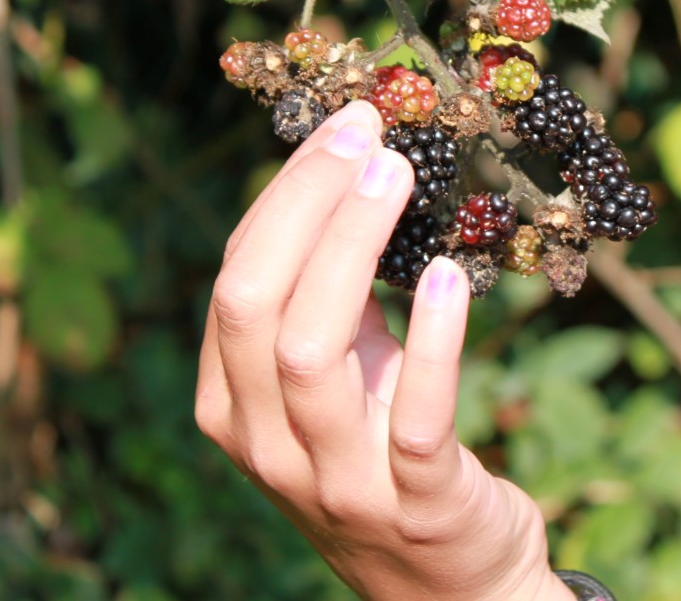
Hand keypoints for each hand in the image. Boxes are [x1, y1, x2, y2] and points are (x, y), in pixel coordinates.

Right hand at [195, 100, 572, 600]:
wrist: (449, 587)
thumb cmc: (384, 458)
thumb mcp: (334, 384)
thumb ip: (325, 302)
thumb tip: (353, 174)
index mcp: (230, 407)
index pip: (236, 280)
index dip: (286, 195)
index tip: (342, 125)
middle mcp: (267, 446)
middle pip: (254, 305)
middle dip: (305, 204)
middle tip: (366, 132)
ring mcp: (336, 481)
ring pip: (312, 352)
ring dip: (351, 248)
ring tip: (397, 176)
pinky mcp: (415, 502)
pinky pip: (417, 415)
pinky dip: (434, 340)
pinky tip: (450, 276)